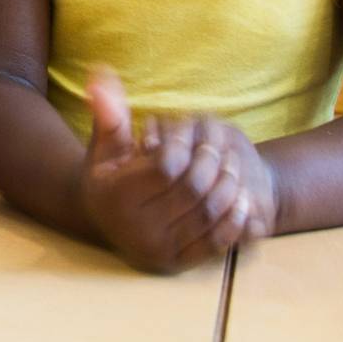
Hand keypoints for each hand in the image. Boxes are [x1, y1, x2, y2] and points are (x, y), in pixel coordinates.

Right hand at [78, 70, 251, 272]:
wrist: (102, 220)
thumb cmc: (108, 175)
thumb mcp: (105, 145)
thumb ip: (108, 114)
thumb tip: (100, 76)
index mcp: (114, 196)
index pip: (166, 167)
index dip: (185, 146)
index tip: (191, 133)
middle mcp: (132, 228)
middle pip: (192, 192)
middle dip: (213, 166)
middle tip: (223, 150)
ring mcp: (155, 250)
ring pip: (207, 215)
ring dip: (230, 189)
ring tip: (235, 169)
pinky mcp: (175, 265)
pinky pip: (215, 243)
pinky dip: (234, 222)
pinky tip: (242, 201)